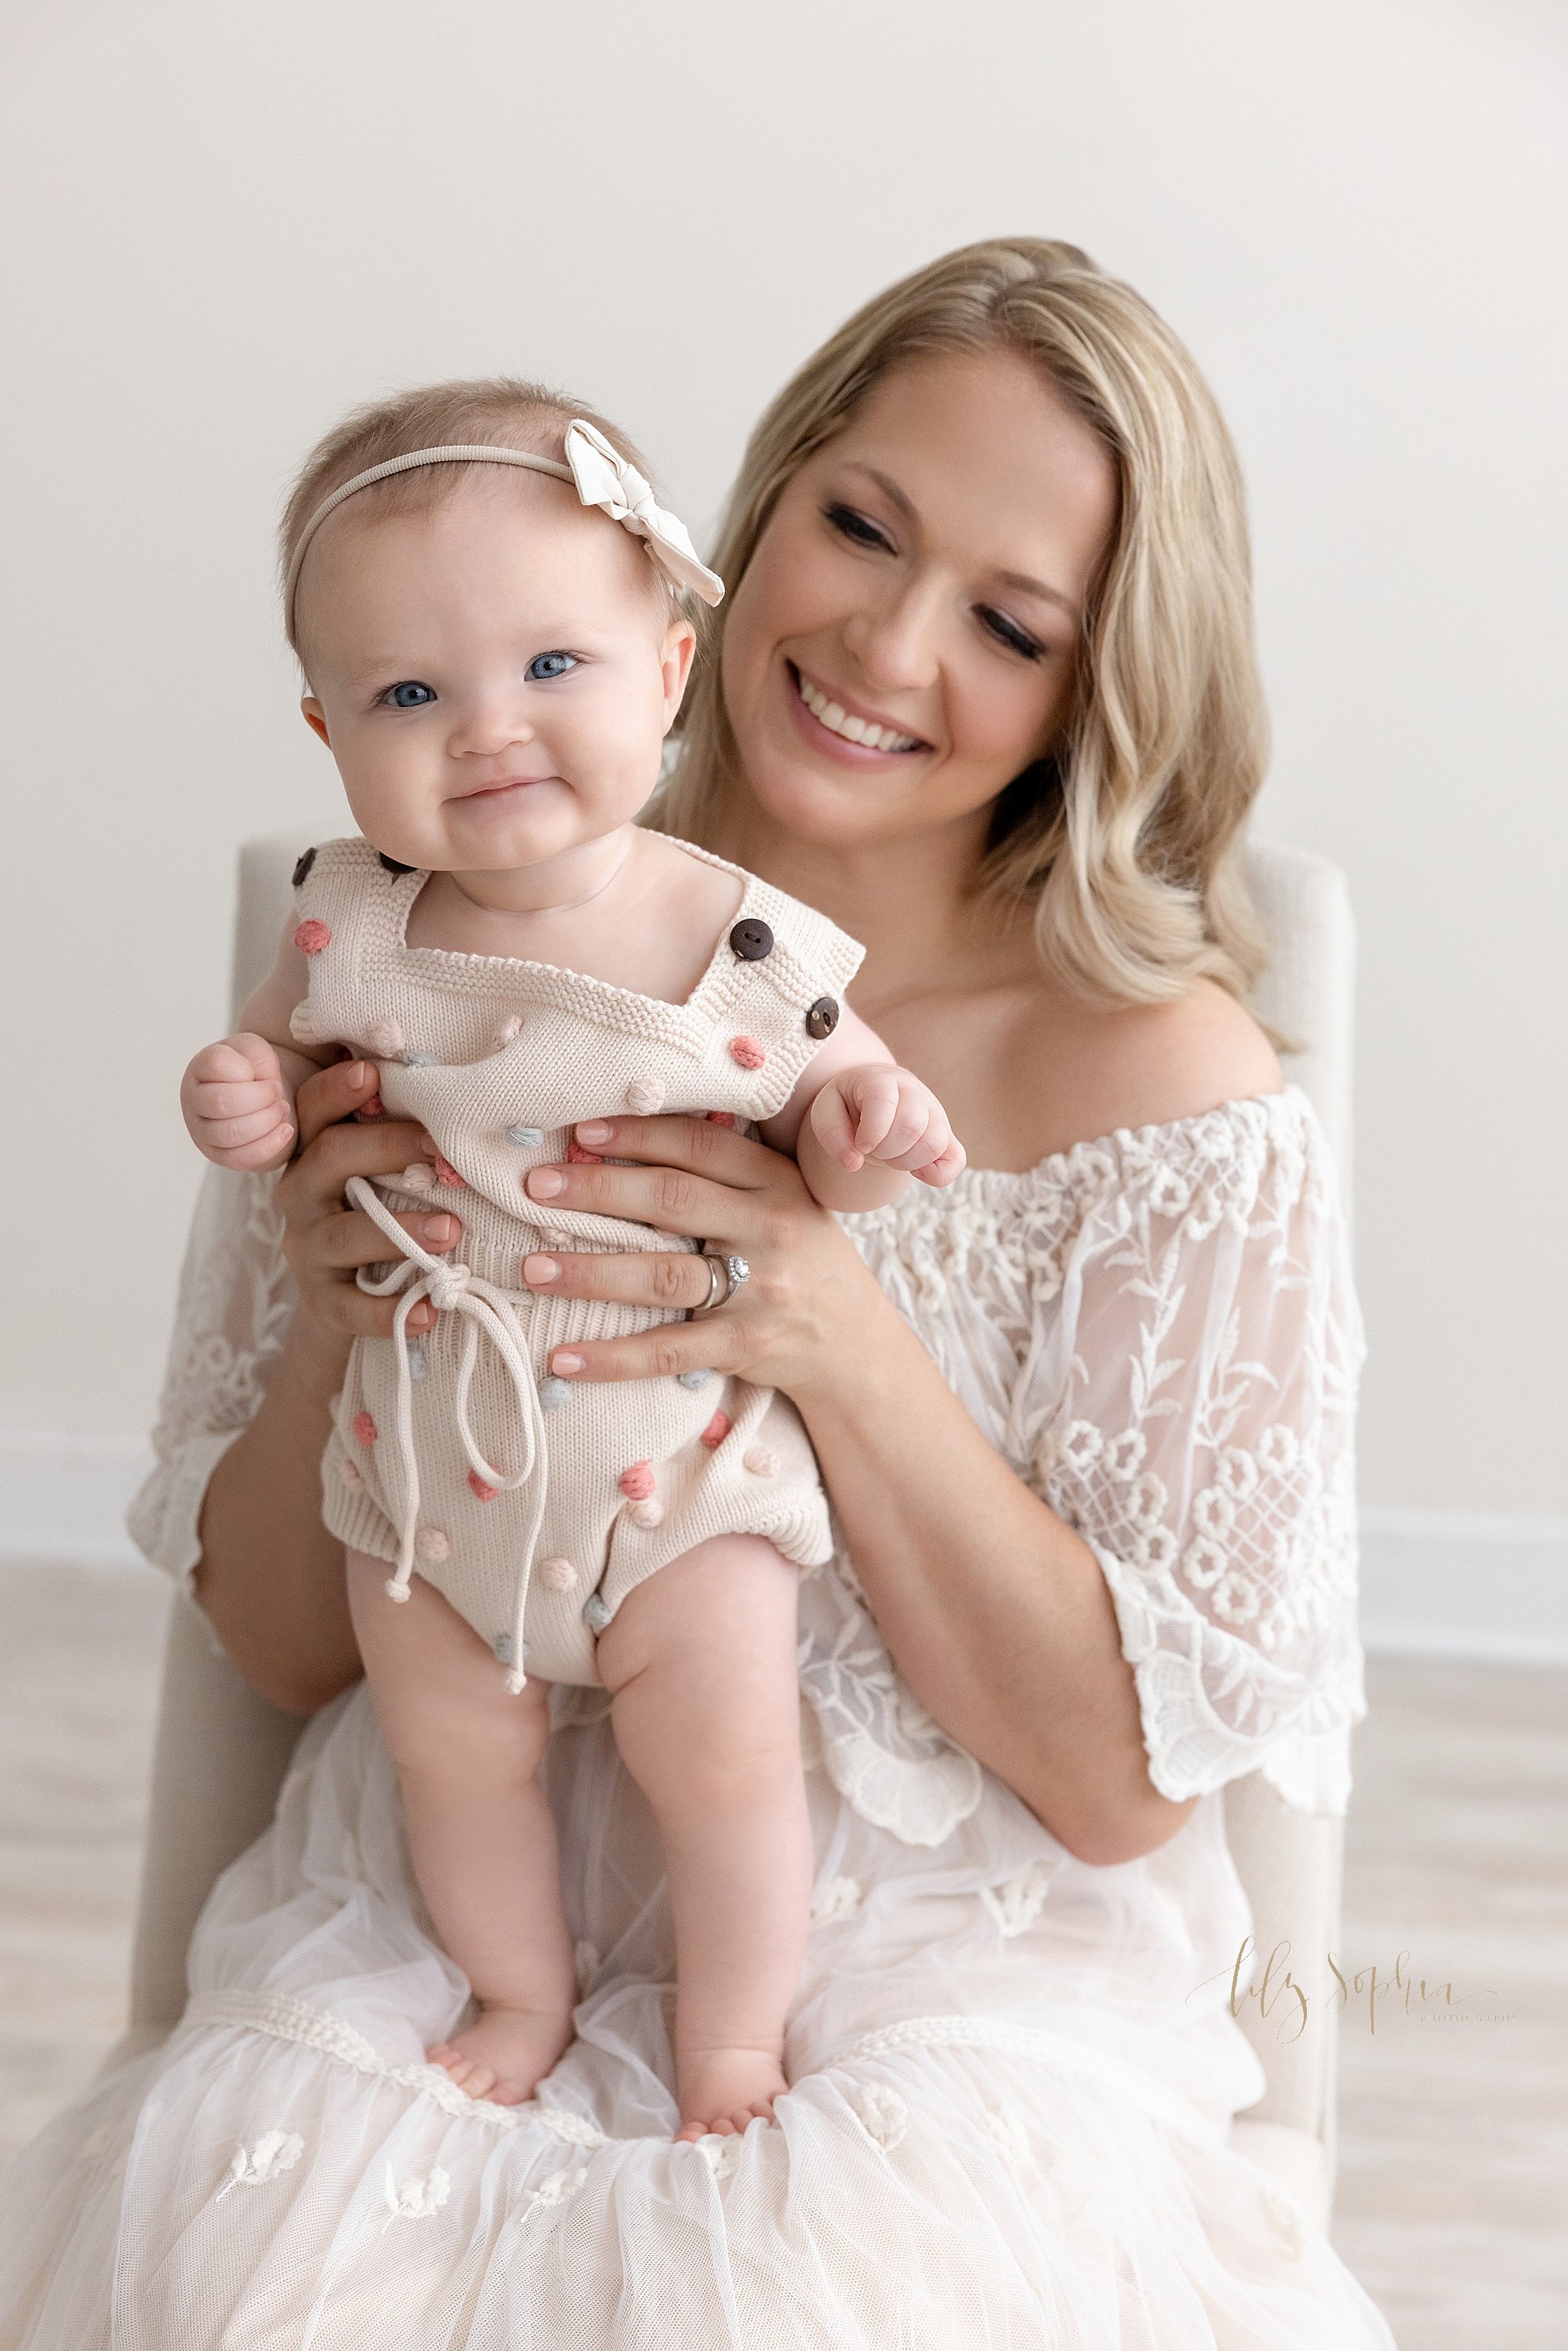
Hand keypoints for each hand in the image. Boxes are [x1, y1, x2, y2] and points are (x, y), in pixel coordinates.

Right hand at [181, 1033, 299, 1170]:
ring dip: (266, 1121)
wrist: (264, 1097)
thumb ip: (256, 1056)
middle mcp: (194, 1100)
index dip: (247, 1070)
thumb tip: (258, 1082)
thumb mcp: (257, 1051)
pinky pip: (239, 1159)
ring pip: (229, 1134)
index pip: (216, 1065)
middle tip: (278, 1093)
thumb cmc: (255, 1070)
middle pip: (221, 1102)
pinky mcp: (219, 1155)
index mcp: (200, 1068)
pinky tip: (286, 1130)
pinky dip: (269, 1145)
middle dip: (260, 1098)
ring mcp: (202, 1131)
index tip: (266, 1074)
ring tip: (282, 1110)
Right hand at [276, 1059, 461, 1361]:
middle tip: (441, 1151)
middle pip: (330, 1158)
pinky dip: (392, 1312)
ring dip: (400, 1231)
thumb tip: (468, 1097)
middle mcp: (301, 1195)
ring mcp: (307, 1250)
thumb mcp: (381, 1174)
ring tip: (453, 1231)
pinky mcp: (322, 1302)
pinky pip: (351, 1307)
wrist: (345, 1304)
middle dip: (385, 1148)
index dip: (337, 1090)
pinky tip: (433, 1310)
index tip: (371, 1073)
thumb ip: (405, 1140)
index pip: (314, 1111)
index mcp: (315, 1154)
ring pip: (344, 1235)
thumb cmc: (379, 1217)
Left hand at [513, 1113, 906, 1402]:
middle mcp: (771, 1229)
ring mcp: (760, 1290)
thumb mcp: (783, 1202)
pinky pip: (668, 1351)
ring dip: (591, 1273)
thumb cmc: (802, 1261)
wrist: (856, 1346)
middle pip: (672, 1201)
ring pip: (663, 1276)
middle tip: (535, 1187)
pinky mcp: (745, 1347)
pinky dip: (612, 1357)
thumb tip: (622, 1146)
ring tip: (532, 1268)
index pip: (700, 1145)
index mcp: (776, 1182)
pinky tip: (563, 1356)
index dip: (637, 1135)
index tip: (579, 1131)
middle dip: (597, 1191)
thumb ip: (725, 1175)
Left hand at [808, 1064, 965, 1187]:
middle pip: (912, 1126)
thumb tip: (853, 1163)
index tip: (861, 1144)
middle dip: (886, 1150)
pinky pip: (956, 1160)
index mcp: (881, 1080)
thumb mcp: (826, 1111)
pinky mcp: (946, 1135)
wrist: (876, 1097)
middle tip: (873, 1149)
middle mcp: (914, 1092)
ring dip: (907, 1162)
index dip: (871, 1131)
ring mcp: (935, 1113)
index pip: (884, 1101)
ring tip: (891, 1156)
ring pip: (934, 1143)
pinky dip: (938, 1174)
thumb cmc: (849, 1104)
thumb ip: (832, 1134)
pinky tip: (917, 1172)